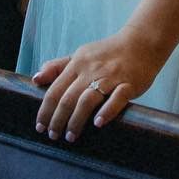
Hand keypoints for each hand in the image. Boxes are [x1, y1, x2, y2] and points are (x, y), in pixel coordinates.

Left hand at [30, 30, 163, 140]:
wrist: (142, 42)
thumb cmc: (109, 52)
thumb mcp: (80, 54)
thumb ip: (58, 66)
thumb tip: (36, 79)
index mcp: (78, 63)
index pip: (55, 89)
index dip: (45, 110)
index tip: (40, 126)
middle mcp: (91, 70)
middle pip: (68, 98)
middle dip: (57, 120)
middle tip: (53, 136)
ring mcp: (110, 77)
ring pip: (88, 99)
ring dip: (76, 120)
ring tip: (71, 136)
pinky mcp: (129, 84)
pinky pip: (117, 98)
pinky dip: (107, 111)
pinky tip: (98, 123)